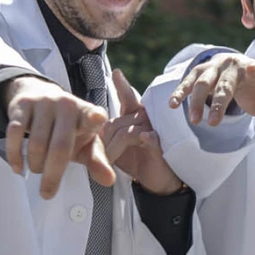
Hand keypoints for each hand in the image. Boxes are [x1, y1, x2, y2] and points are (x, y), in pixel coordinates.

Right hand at [4, 76, 114, 198]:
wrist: (40, 95)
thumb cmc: (67, 127)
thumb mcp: (85, 142)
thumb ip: (97, 161)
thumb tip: (109, 181)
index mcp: (87, 114)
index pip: (93, 116)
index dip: (95, 117)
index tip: (98, 118)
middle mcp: (67, 105)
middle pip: (60, 146)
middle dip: (52, 175)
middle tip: (47, 193)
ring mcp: (44, 103)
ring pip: (36, 143)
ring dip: (35, 164)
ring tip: (37, 169)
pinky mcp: (23, 104)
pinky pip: (15, 133)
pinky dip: (15, 154)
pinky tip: (18, 167)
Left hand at [103, 69, 182, 194]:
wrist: (156, 182)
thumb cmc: (135, 161)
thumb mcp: (117, 147)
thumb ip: (107, 136)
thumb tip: (94, 131)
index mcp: (134, 116)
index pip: (127, 98)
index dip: (122, 86)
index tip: (116, 73)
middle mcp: (144, 119)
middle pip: (116, 122)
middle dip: (105, 142)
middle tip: (102, 158)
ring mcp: (154, 130)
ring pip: (127, 131)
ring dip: (113, 149)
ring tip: (108, 162)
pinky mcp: (161, 144)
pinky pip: (150, 137)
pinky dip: (145, 138)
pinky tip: (145, 138)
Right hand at [168, 52, 254, 128]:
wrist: (237, 67)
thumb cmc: (254, 86)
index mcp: (251, 68)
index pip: (252, 70)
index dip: (252, 70)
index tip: (252, 68)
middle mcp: (230, 64)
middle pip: (223, 84)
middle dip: (217, 103)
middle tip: (212, 124)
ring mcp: (212, 67)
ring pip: (202, 82)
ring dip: (195, 101)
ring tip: (194, 120)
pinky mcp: (199, 71)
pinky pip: (187, 81)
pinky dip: (179, 92)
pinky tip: (172, 105)